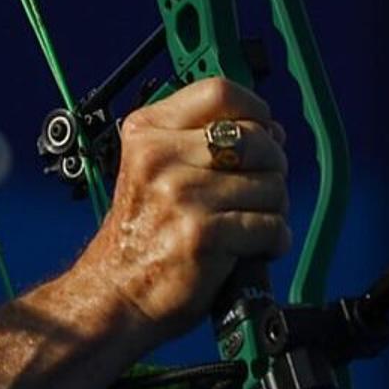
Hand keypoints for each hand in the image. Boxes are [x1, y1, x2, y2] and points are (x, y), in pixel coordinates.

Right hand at [77, 78, 287, 337]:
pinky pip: (271, 226)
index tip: (263, 131)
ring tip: (247, 226)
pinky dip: (272, 242)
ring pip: (271, 185)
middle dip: (272, 167)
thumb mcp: (154, 170)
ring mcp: (181, 196)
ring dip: (273, 211)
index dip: (254, 110)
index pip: (219, 92)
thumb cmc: (141, 236)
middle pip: (256, 138)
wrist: (114, 296)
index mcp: (146, 132)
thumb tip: (273, 130)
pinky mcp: (202, 235)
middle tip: (257, 192)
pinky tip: (249, 250)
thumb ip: (203, 144)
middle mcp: (159, 157)